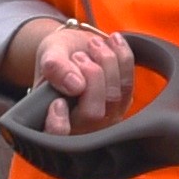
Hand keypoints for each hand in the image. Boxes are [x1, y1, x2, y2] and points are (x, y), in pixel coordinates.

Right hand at [16, 19, 147, 117]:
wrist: (77, 47)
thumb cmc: (58, 56)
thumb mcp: (49, 53)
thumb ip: (55, 67)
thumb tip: (75, 85)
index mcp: (54, 120)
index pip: (57, 136)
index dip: (58, 123)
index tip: (57, 102)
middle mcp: (81, 127)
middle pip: (93, 113)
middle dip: (90, 76)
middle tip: (78, 56)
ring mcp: (105, 118)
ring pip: (114, 96)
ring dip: (106, 62)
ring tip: (93, 44)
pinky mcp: (123, 103)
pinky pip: (128, 82)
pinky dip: (122, 58)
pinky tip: (112, 42)